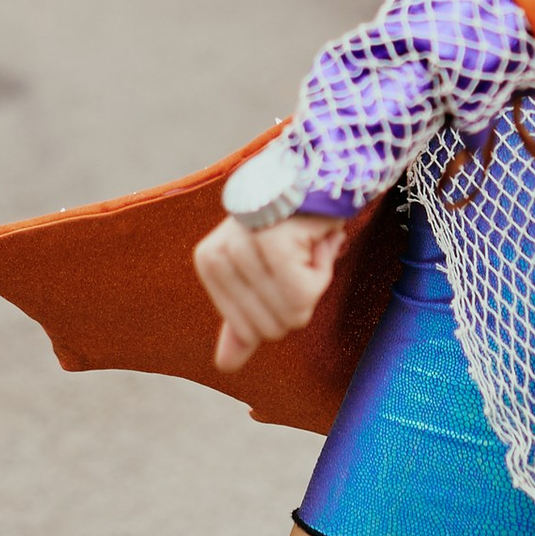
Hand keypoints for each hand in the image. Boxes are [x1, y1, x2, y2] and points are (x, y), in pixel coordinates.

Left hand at [193, 209, 348, 371]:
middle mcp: (218, 254)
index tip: (288, 262)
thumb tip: (225, 366)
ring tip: (307, 241)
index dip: (285, 304)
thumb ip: (245, 320)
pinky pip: (305, 294)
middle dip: (303, 293)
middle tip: (300, 250)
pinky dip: (323, 269)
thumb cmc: (297, 223)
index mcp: (209, 263)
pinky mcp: (270, 242)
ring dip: (316, 277)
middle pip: (274, 328)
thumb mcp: (267, 274)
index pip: (253, 333)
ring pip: (293, 312)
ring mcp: (242, 247)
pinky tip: (316, 237)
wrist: (325, 169)